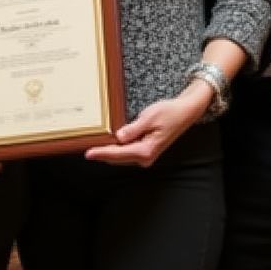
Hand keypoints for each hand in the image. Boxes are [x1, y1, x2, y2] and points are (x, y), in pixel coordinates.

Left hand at [84, 88, 206, 167]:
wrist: (185, 112)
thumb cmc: (169, 113)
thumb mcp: (148, 117)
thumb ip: (132, 129)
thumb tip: (118, 137)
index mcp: (146, 150)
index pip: (118, 153)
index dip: (101, 153)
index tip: (88, 153)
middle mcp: (146, 156)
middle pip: (118, 157)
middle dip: (102, 154)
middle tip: (85, 149)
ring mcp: (146, 155)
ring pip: (122, 156)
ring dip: (108, 152)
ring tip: (93, 146)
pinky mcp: (146, 150)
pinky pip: (127, 152)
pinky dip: (117, 149)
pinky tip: (108, 143)